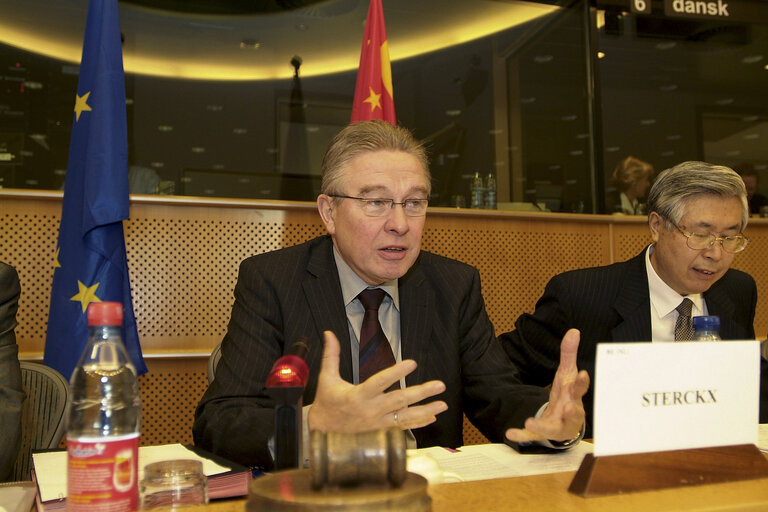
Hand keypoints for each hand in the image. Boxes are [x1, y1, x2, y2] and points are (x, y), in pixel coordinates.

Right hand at [307, 331, 447, 432]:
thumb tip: (329, 333)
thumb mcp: (326, 378)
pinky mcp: (380, 432)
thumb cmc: (326, 403)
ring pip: (405, 417)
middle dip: (421, 393)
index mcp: (358, 396)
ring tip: (442, 405)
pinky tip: (431, 417)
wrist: (322, 433)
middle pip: (399, 400)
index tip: (412, 363)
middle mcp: (370, 410)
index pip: (380, 382)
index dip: (396, 373)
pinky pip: (402, 428)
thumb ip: (331, 355)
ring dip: (425, 411)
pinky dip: (418, 424)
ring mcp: (377, 424)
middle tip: (439, 385)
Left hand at [505, 328, 588, 442]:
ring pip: (552, 429)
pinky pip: (531, 437)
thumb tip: (573, 331)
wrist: (564, 422)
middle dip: (572, 411)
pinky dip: (521, 436)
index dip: (582, 382)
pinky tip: (510, 433)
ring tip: (530, 422)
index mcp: (574, 396)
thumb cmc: (567, 395)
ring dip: (542, 426)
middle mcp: (569, 413)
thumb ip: (568, 354)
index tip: (583, 374)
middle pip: (573, 413)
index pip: (580, 389)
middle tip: (568, 407)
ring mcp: (557, 426)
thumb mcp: (566, 374)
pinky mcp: (542, 434)